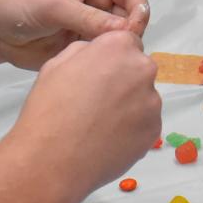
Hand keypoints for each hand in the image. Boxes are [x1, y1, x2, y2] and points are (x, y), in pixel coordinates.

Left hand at [0, 0, 151, 69]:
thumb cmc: (21, 3)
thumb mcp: (56, 7)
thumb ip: (91, 19)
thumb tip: (125, 31)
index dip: (138, 13)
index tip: (130, 33)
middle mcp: (102, 0)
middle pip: (133, 18)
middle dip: (129, 35)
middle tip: (117, 51)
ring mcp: (95, 24)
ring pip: (121, 39)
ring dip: (117, 50)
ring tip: (104, 60)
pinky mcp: (86, 45)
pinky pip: (106, 54)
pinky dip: (105, 61)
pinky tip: (96, 67)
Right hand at [6, 29, 161, 190]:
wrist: (53, 160)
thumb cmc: (49, 110)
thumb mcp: (56, 64)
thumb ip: (85, 51)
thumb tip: (97, 54)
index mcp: (118, 47)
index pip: (127, 42)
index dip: (111, 58)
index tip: (99, 74)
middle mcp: (141, 69)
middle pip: (138, 69)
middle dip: (123, 81)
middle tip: (97, 102)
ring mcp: (152, 101)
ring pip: (143, 98)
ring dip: (128, 106)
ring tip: (100, 124)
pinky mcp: (154, 130)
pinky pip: (145, 123)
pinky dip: (131, 129)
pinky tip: (107, 139)